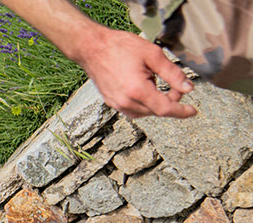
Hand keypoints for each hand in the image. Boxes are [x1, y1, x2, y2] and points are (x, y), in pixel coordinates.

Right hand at [77, 26, 195, 118]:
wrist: (93, 48)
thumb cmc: (120, 47)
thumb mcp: (153, 55)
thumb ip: (172, 73)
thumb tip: (188, 88)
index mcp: (137, 91)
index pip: (165, 108)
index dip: (181, 111)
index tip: (193, 111)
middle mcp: (125, 102)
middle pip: (155, 111)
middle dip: (170, 101)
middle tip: (176, 85)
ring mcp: (116, 104)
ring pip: (144, 112)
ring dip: (156, 103)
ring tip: (156, 83)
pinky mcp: (111, 102)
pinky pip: (132, 110)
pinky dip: (144, 104)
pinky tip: (145, 90)